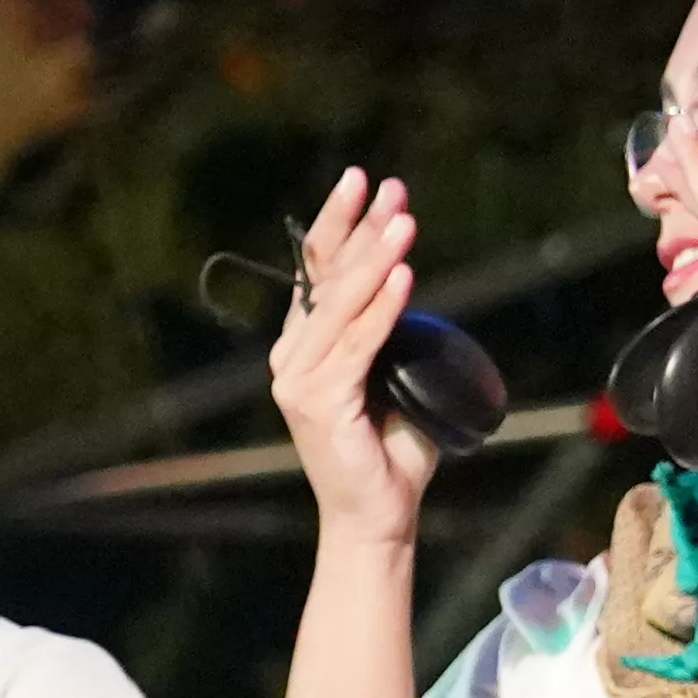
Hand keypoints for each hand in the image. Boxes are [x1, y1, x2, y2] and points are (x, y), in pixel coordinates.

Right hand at [264, 163, 441, 539]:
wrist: (377, 513)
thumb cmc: (390, 448)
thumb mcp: (391, 371)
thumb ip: (387, 331)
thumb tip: (404, 278)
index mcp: (303, 346)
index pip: (318, 272)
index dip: (342, 224)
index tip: (369, 184)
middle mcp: (291, 358)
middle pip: (324, 278)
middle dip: (359, 226)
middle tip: (390, 186)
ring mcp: (299, 381)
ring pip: (342, 306)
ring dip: (377, 259)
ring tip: (405, 222)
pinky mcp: (319, 403)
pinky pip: (359, 345)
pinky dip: (383, 308)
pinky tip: (405, 275)